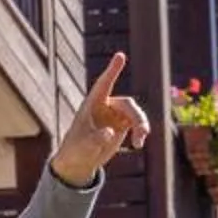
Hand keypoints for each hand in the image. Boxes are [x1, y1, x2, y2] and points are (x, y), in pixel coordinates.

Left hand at [51, 52, 150, 187]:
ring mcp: (115, 116)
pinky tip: (138, 145)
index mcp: (92, 104)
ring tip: (140, 141)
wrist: (79, 162)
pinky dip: (140, 132)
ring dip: (141, 125)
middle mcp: (105, 106)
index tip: (121, 55)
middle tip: (142, 130)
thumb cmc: (76, 150)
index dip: (112, 70)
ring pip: (135, 113)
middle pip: (126, 104)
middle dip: (136, 116)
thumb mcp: (83, 146)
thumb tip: (110, 132)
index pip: (104, 84)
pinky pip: (137, 124)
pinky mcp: (122, 126)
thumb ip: (96, 139)